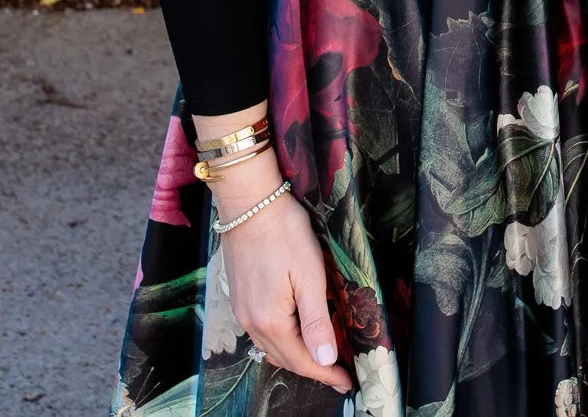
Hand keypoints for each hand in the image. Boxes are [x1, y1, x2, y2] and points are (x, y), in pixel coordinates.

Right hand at [217, 182, 351, 390]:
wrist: (250, 205)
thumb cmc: (285, 233)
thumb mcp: (309, 276)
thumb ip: (317, 321)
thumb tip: (325, 359)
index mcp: (271, 321)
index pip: (303, 360)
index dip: (326, 374)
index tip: (347, 382)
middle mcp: (251, 323)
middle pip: (286, 359)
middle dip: (314, 369)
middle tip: (339, 373)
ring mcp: (242, 312)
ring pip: (271, 348)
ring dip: (296, 358)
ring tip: (321, 358)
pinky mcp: (239, 300)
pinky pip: (261, 334)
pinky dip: (281, 342)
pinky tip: (294, 336)